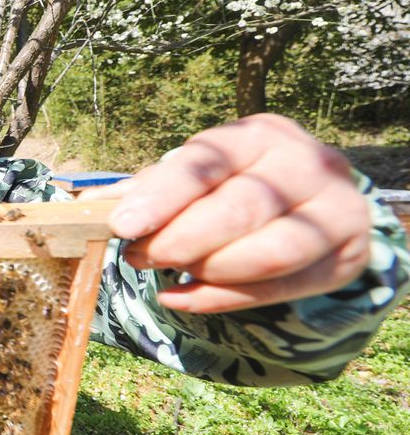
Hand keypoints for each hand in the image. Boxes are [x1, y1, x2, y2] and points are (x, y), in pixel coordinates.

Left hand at [78, 114, 370, 313]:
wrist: (311, 206)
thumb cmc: (233, 186)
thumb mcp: (196, 177)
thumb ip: (151, 189)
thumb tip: (88, 202)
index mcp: (259, 135)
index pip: (209, 161)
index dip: (163, 195)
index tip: (122, 225)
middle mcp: (306, 164)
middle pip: (242, 207)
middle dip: (182, 239)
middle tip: (140, 257)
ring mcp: (336, 210)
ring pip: (273, 250)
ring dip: (211, 270)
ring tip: (170, 274)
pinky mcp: (346, 256)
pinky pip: (283, 288)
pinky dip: (225, 299)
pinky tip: (181, 297)